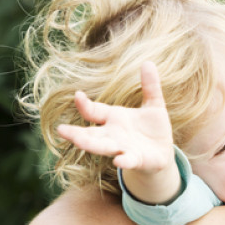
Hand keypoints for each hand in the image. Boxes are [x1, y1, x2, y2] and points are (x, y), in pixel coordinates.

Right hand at [58, 61, 181, 202]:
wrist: (163, 153)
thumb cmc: (154, 128)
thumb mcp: (154, 105)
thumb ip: (150, 87)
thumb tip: (148, 62)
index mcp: (114, 119)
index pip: (95, 111)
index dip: (85, 105)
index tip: (78, 95)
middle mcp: (113, 135)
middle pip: (91, 134)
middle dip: (77, 133)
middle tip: (61, 129)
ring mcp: (123, 148)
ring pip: (103, 148)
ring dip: (91, 145)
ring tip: (78, 142)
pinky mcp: (137, 160)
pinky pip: (128, 161)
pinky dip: (124, 161)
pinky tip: (118, 161)